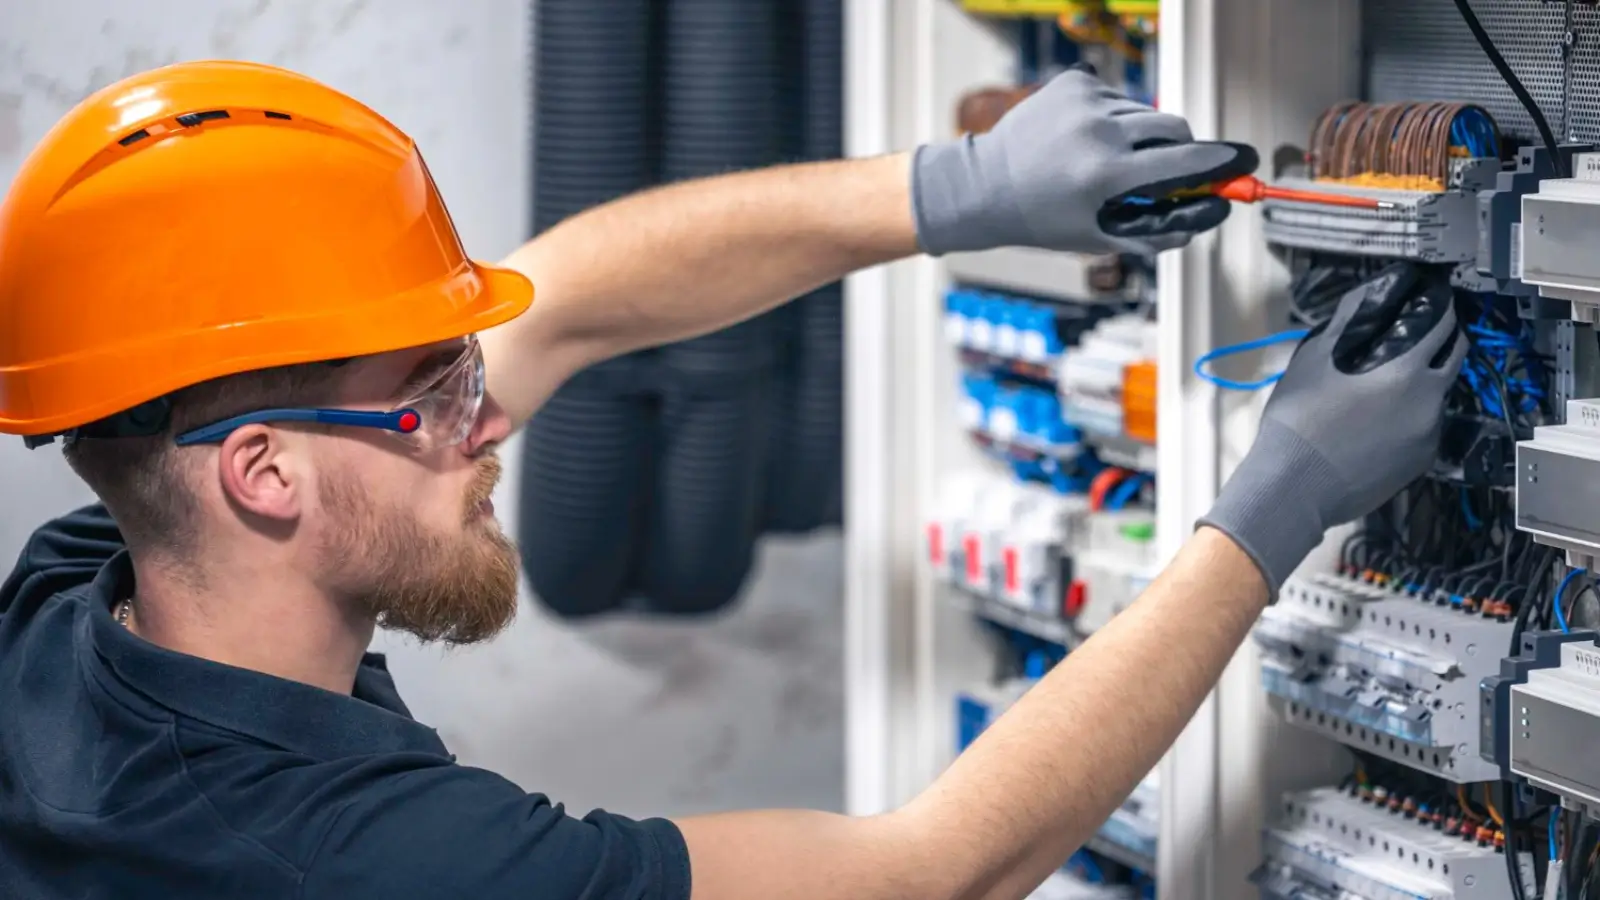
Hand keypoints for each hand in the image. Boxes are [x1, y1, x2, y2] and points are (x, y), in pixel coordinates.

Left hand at [910, 68, 1257, 255]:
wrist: (984, 187)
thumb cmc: (1043, 220)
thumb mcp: (1101, 237)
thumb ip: (1161, 229)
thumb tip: (1215, 212)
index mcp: (1104, 173)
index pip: (1183, 162)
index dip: (1221, 163)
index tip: (1247, 161)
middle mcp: (1096, 130)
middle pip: (1173, 127)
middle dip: (1180, 150)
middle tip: (1162, 172)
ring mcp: (1084, 100)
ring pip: (1145, 113)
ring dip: (1141, 136)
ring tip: (1103, 161)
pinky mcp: (1073, 82)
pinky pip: (1117, 98)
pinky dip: (1113, 119)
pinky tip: (1083, 140)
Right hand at [1198, 279, 1467, 594]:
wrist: (1294, 488)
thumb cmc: (1299, 421)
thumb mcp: (1312, 360)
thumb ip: (1346, 323)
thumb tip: (1365, 295)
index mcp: (1406, 370)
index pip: (1442, 327)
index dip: (1441, 308)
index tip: (1436, 300)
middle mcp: (1429, 401)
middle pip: (1455, 359)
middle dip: (1446, 341)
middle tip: (1427, 333)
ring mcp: (1429, 436)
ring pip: (1439, 397)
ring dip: (1427, 382)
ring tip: (1396, 382)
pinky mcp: (1421, 464)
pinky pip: (1426, 428)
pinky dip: (1414, 416)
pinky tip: (1386, 420)